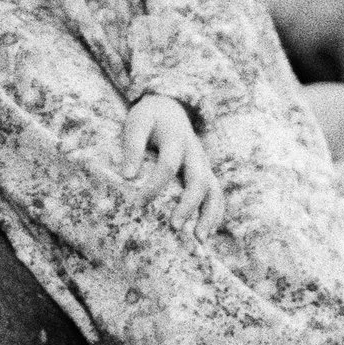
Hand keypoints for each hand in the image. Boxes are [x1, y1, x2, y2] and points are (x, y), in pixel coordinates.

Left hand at [121, 95, 222, 230]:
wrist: (169, 106)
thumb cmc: (149, 118)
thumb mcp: (137, 123)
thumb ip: (133, 146)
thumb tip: (127, 176)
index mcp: (176, 139)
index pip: (168, 164)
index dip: (155, 185)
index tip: (139, 203)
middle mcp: (194, 152)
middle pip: (198, 180)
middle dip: (188, 205)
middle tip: (174, 226)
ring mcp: (203, 163)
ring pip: (214, 190)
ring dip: (209, 214)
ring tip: (199, 238)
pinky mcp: (206, 172)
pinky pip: (217, 194)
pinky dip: (215, 214)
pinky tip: (205, 233)